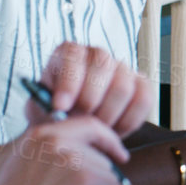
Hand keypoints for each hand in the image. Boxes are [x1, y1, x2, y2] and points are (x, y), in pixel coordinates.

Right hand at [0, 116, 131, 184]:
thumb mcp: (25, 165)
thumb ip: (53, 152)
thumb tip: (92, 152)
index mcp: (42, 133)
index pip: (90, 123)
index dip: (109, 140)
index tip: (119, 154)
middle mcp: (59, 140)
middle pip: (104, 158)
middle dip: (96, 184)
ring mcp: (75, 159)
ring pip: (111, 177)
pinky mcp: (88, 181)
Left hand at [30, 43, 152, 138]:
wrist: (72, 128)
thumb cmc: (54, 116)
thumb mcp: (41, 110)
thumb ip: (47, 108)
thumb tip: (60, 111)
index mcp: (69, 53)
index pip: (74, 54)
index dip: (69, 81)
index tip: (60, 107)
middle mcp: (98, 55)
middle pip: (103, 66)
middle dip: (90, 100)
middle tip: (81, 122)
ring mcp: (123, 69)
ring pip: (123, 86)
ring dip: (108, 115)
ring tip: (95, 131)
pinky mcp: (141, 86)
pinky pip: (144, 100)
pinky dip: (129, 120)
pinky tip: (114, 131)